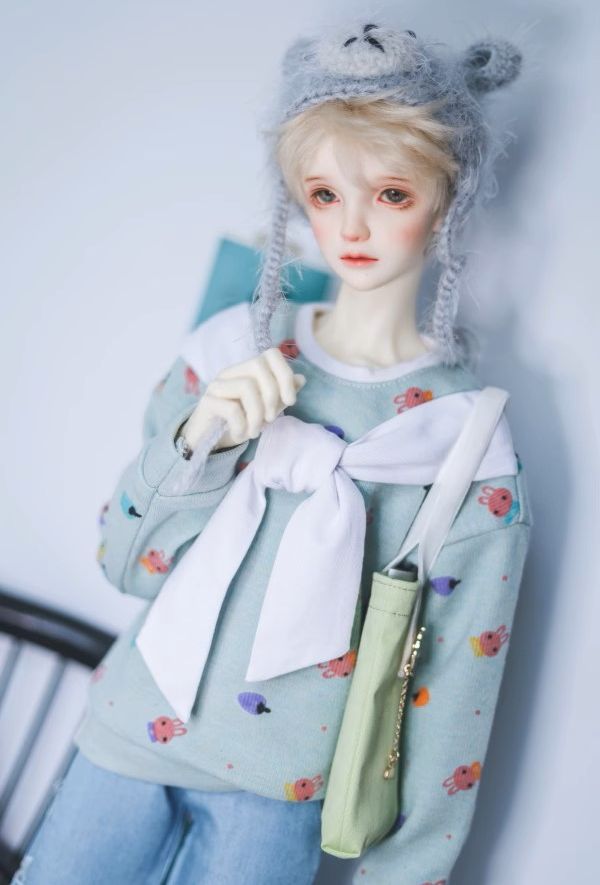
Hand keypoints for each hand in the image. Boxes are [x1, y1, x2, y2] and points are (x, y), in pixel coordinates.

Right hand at [181, 347, 305, 451]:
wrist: (206, 441)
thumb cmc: (238, 422)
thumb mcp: (265, 410)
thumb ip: (282, 395)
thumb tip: (301, 379)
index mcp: (247, 370)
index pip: (271, 354)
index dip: (285, 375)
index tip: (291, 401)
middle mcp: (231, 372)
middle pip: (258, 365)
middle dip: (272, 395)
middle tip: (271, 419)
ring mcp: (217, 385)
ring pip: (246, 386)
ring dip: (257, 415)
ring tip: (254, 431)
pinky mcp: (207, 402)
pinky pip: (231, 408)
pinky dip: (241, 425)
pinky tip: (240, 435)